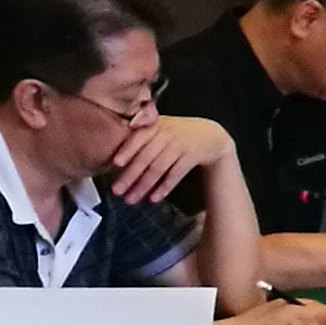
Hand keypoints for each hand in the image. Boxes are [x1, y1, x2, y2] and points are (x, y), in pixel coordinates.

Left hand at [105, 112, 234, 205]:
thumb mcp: (161, 127)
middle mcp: (167, 134)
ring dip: (143, 185)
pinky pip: (175, 174)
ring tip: (131, 199)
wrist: (210, 136)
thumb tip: (114, 159)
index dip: (127, 150)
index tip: (115, 163)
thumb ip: (141, 135)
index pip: (139, 137)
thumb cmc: (178, 134)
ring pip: (158, 168)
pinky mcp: (192, 156)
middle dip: (130, 175)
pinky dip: (163, 187)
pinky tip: (153, 198)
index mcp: (156, 126)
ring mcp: (180, 145)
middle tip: (117, 190)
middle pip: (146, 156)